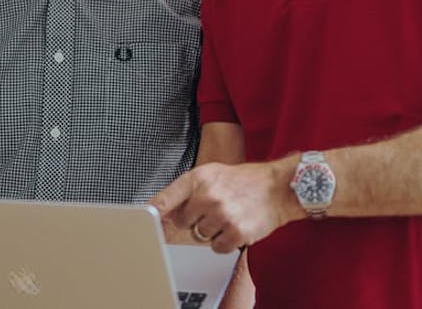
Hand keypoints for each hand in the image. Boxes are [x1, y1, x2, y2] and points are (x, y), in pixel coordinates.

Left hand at [150, 159, 300, 253]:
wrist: (278, 188)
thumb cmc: (244, 181)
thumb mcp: (212, 174)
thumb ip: (187, 191)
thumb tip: (163, 210)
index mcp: (199, 178)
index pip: (167, 197)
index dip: (153, 210)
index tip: (143, 218)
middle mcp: (208, 196)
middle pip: (183, 222)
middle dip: (194, 220)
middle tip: (212, 210)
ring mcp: (222, 215)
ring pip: (200, 236)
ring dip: (211, 231)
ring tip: (227, 216)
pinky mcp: (236, 232)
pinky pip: (217, 247)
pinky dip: (224, 242)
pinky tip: (234, 227)